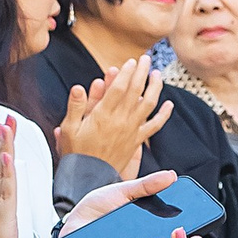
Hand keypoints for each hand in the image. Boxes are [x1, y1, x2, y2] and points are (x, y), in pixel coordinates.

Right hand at [59, 57, 172, 183]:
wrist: (88, 178)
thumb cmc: (76, 153)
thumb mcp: (68, 128)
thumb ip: (75, 106)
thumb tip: (79, 87)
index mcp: (103, 115)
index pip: (119, 88)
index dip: (126, 73)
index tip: (131, 62)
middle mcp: (120, 121)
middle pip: (135, 91)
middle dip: (142, 73)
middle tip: (146, 59)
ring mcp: (131, 131)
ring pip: (148, 104)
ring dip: (155, 87)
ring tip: (157, 74)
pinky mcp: (136, 141)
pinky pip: (154, 126)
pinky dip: (163, 115)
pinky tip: (169, 104)